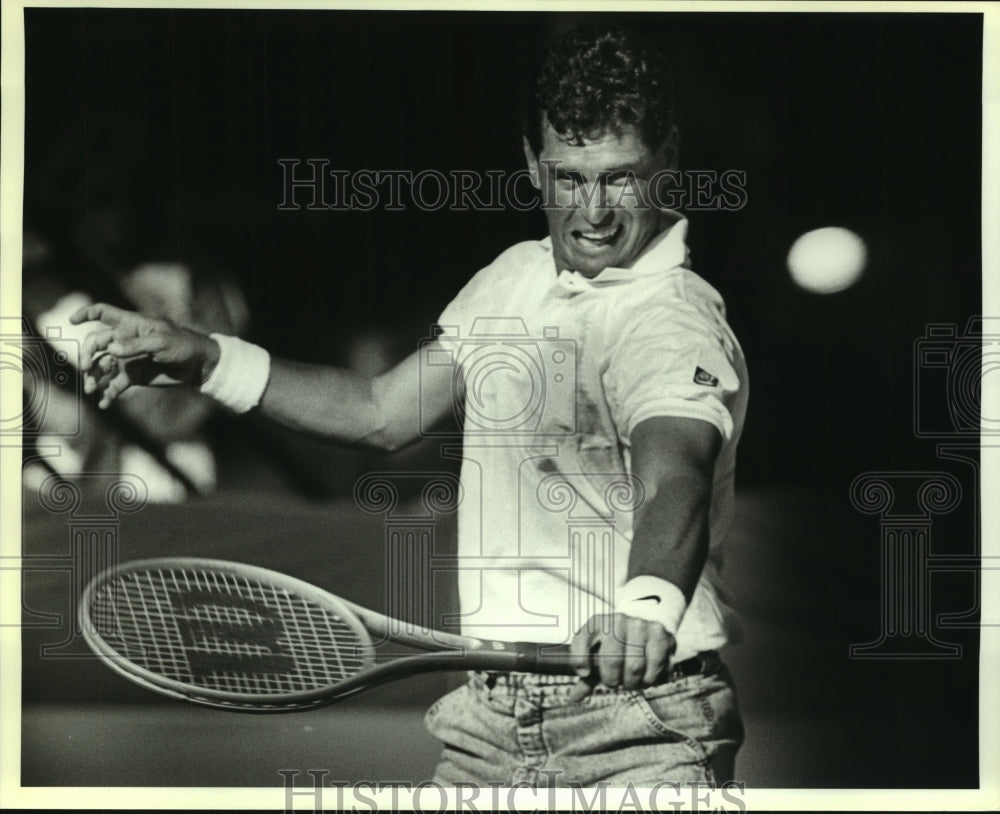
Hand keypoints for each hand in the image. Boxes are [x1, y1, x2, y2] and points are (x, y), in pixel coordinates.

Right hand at [69, 303, 219, 408]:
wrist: (198, 366)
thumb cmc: (183, 345)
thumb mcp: (161, 342)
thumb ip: (135, 345)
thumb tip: (110, 349)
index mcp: (131, 325)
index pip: (104, 313)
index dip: (87, 314)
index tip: (73, 320)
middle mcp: (124, 341)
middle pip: (96, 344)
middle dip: (87, 354)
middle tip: (86, 368)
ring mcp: (127, 359)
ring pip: (101, 366)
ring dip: (93, 377)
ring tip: (92, 389)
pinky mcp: (133, 376)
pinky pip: (115, 385)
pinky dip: (108, 394)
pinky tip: (104, 403)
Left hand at [568, 612, 676, 701]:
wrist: (644, 621)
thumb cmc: (615, 644)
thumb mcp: (598, 654)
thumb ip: (588, 675)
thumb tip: (574, 698)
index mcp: (597, 623)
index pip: (582, 639)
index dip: (580, 660)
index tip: (585, 673)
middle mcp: (617, 620)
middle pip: (612, 661)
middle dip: (612, 679)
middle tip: (615, 681)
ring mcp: (639, 625)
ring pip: (635, 667)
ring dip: (633, 682)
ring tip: (632, 680)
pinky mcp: (659, 633)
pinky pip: (655, 666)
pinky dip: (650, 678)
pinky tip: (646, 675)